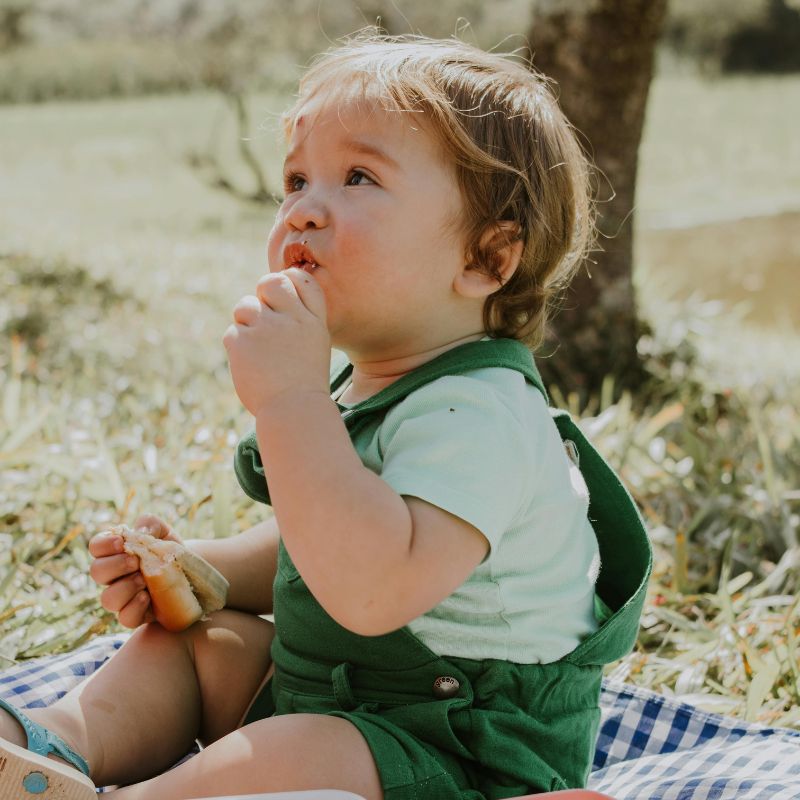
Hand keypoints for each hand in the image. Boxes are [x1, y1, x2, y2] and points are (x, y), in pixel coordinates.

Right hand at [88, 514, 184, 628]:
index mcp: (115, 553)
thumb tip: (141, 532)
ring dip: (124, 587)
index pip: (96, 547)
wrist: (189, 570)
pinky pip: (125, 618)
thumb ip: (150, 524)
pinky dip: (134, 608)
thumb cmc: (169, 549)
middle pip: (96, 572)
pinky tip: (147, 597)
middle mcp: (114, 576)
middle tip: (135, 561)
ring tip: (143, 579)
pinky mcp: (137, 614)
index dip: (103, 544)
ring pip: (107, 599)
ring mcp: (124, 597)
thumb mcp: (164, 531)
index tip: (121, 541)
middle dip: (115, 565)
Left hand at [222, 268, 330, 417]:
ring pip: (245, 306)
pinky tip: (251, 365)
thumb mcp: (315, 345)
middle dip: (262, 294)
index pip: (300, 279)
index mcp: (312, 320)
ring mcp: (265, 328)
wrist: (293, 410)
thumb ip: (299, 319)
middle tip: (263, 318)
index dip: (288, 281)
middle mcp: (290, 318)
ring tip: (258, 350)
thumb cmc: (305, 381)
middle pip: (270, 282)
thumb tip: (273, 298)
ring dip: (246, 323)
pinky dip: (238, 348)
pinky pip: (232, 332)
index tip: (283, 299)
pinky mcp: (241, 341)